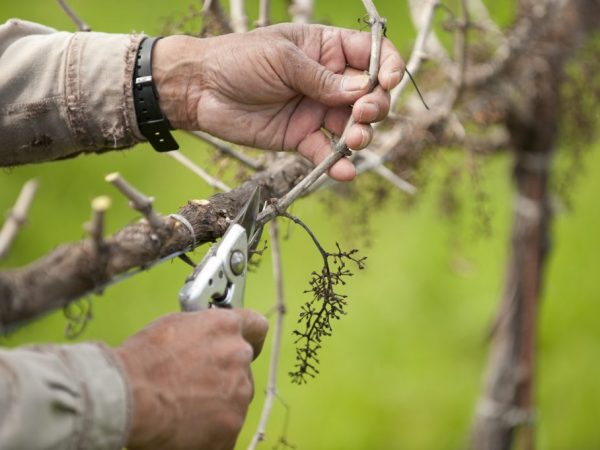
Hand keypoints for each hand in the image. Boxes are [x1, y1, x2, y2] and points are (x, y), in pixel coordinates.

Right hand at [114, 309, 267, 449]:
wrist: (127, 398)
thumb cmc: (140, 362)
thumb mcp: (173, 325)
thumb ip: (202, 328)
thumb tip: (204, 335)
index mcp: (225, 327)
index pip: (256, 326)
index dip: (248, 336)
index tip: (242, 344)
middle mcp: (238, 357)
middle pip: (241, 367)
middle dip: (223, 374)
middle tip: (193, 384)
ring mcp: (238, 394)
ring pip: (235, 398)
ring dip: (217, 402)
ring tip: (183, 407)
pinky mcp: (231, 427)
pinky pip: (226, 428)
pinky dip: (210, 430)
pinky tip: (185, 427)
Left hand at [152, 24, 403, 180]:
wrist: (201, 90)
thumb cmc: (238, 59)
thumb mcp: (281, 58)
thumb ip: (321, 78)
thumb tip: (362, 90)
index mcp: (327, 50)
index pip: (371, 55)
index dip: (387, 67)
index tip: (386, 82)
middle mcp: (328, 81)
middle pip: (369, 95)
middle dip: (374, 105)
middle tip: (362, 113)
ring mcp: (316, 110)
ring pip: (352, 126)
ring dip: (360, 135)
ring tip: (352, 139)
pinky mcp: (300, 137)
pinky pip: (325, 152)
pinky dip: (336, 164)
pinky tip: (344, 172)